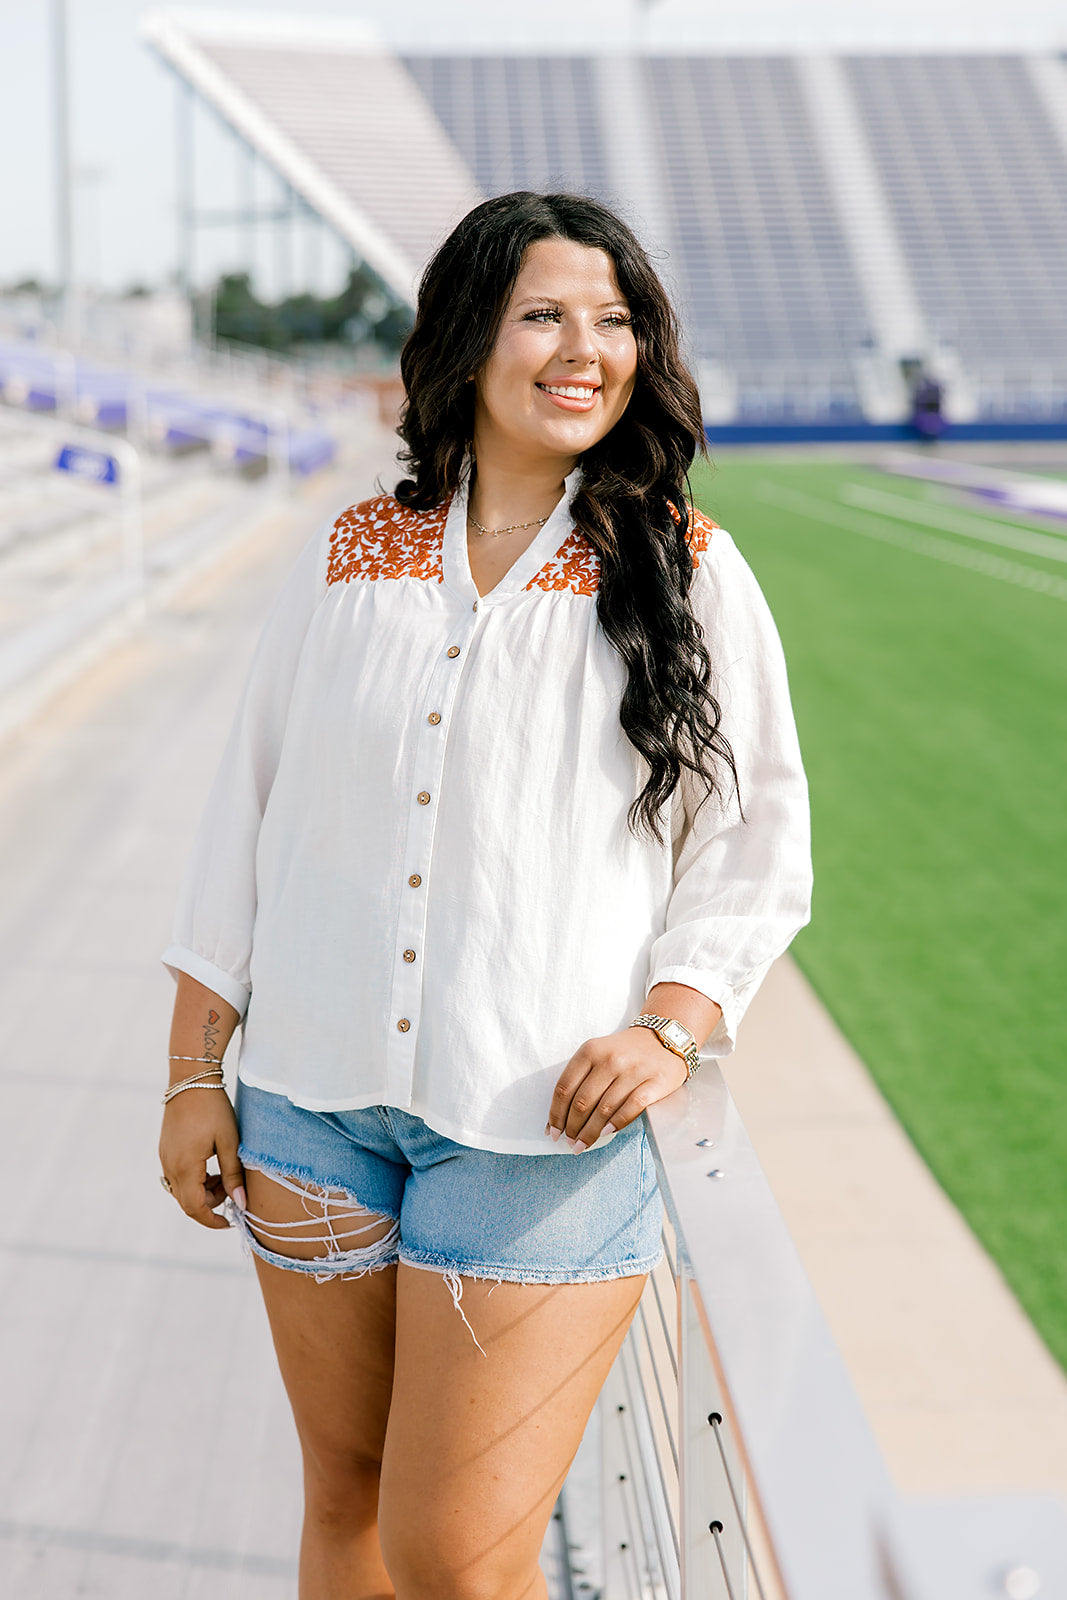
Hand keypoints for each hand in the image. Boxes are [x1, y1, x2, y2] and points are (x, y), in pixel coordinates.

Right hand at [159, 1090, 244, 1229]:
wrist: (191, 1079)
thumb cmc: (214, 1109)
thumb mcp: (229, 1142)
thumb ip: (233, 1175)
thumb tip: (241, 1203)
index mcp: (185, 1167)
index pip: (194, 1208)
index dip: (211, 1220)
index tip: (229, 1222)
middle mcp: (169, 1166)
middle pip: (186, 1202)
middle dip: (210, 1204)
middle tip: (232, 1190)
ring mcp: (164, 1157)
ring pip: (181, 1189)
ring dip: (202, 1191)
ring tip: (224, 1175)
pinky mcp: (165, 1149)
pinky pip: (177, 1176)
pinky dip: (194, 1179)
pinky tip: (210, 1166)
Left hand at [548, 1027, 687, 1151]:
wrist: (664, 1039)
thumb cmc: (624, 1053)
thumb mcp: (597, 1054)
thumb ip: (579, 1080)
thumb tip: (559, 1119)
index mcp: (590, 1050)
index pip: (564, 1088)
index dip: (555, 1114)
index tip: (552, 1131)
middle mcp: (610, 1059)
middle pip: (582, 1102)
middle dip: (572, 1128)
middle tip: (570, 1142)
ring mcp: (633, 1071)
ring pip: (604, 1109)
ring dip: (590, 1133)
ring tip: (583, 1145)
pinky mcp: (655, 1082)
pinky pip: (631, 1108)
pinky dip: (616, 1124)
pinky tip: (606, 1134)